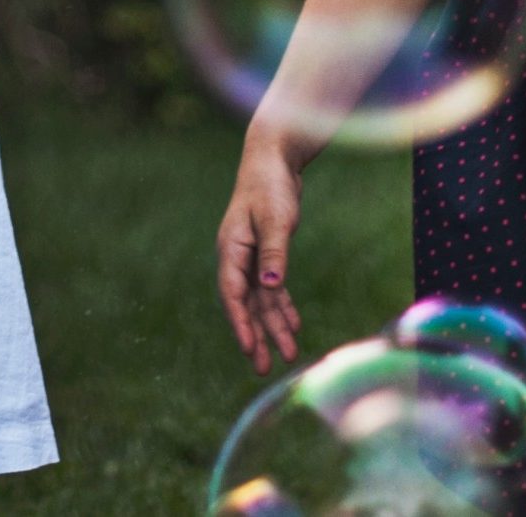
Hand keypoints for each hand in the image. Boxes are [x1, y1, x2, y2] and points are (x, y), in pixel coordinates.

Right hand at [217, 131, 306, 373]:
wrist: (273, 159)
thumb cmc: (270, 185)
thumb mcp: (274, 219)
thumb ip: (273, 253)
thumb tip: (271, 286)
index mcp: (232, 248)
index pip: (232, 293)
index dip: (241, 323)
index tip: (250, 348)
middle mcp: (238, 256)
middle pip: (246, 303)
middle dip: (256, 335)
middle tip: (265, 367)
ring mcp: (251, 255)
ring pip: (261, 299)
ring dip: (273, 325)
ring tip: (288, 354)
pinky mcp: (267, 252)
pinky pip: (273, 287)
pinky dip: (282, 306)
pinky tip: (293, 324)